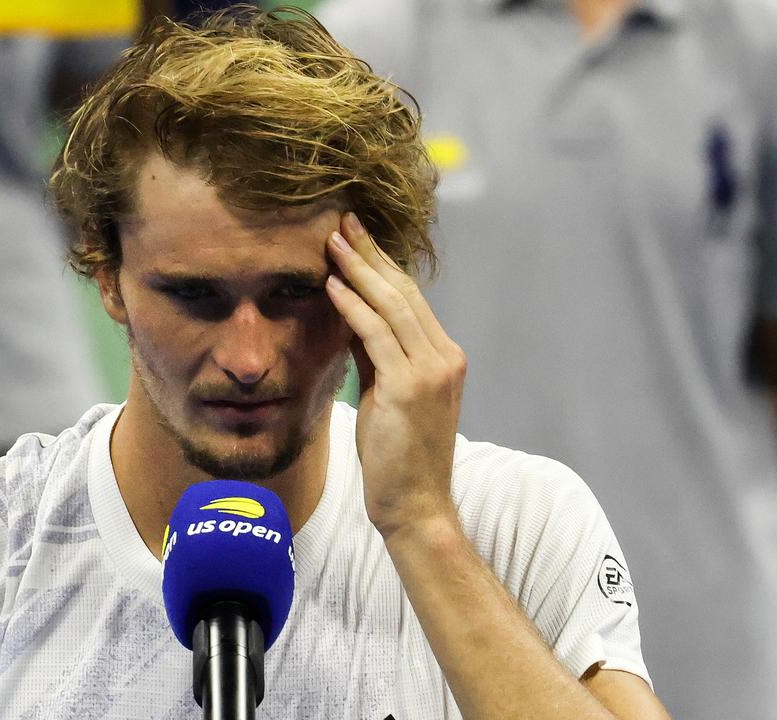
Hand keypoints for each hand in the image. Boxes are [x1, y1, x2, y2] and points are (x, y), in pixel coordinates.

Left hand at [325, 212, 465, 538]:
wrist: (416, 505)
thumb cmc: (397, 457)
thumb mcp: (387, 395)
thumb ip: (376, 356)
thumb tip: (350, 318)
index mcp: (444, 357)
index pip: (410, 299)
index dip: (382, 264)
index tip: (356, 235)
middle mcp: (445, 357)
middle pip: (404, 292)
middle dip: (371, 253)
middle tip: (343, 219)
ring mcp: (432, 371)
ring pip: (393, 306)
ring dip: (359, 269)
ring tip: (332, 240)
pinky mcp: (410, 387)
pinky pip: (376, 335)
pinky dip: (353, 306)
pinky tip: (332, 284)